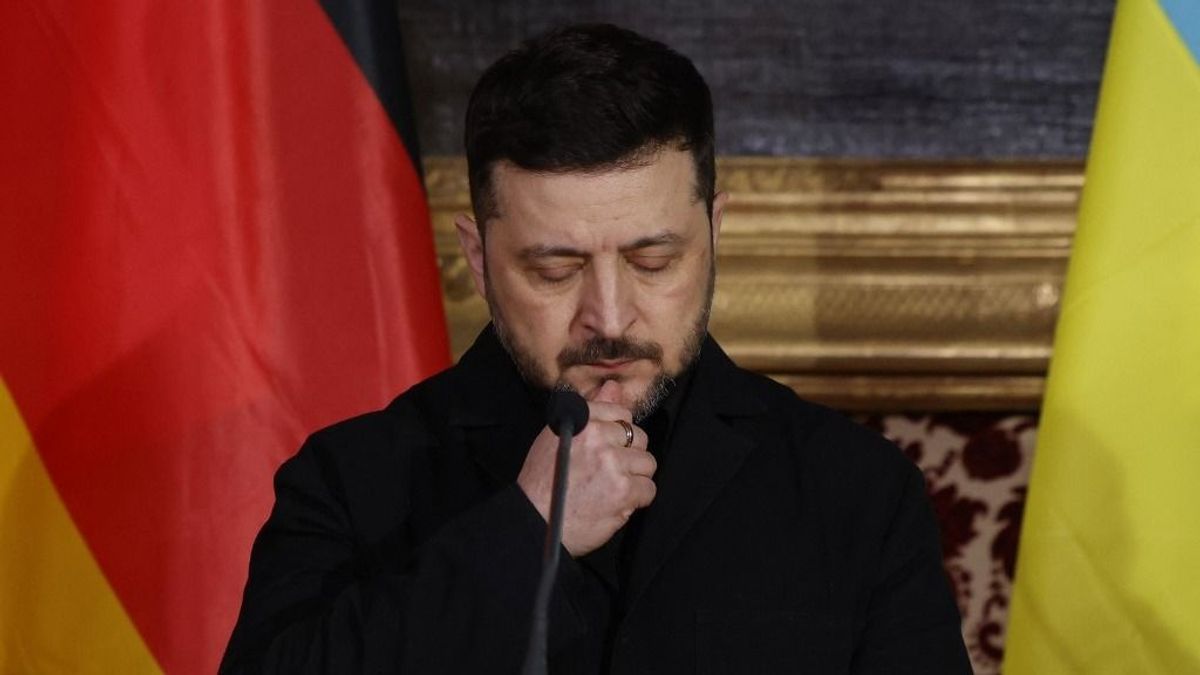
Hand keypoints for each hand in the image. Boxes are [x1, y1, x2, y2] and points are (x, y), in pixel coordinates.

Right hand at [517, 381, 657, 555]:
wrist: (535, 521)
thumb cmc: (543, 481)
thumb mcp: (558, 436)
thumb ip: (591, 410)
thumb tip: (614, 386)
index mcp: (582, 421)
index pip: (620, 413)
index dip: (618, 432)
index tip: (609, 447)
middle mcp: (598, 438)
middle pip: (639, 437)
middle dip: (629, 455)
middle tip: (609, 471)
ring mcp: (613, 465)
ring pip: (647, 463)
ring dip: (634, 477)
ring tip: (612, 487)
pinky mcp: (623, 492)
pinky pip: (648, 488)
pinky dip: (636, 498)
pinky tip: (616, 502)